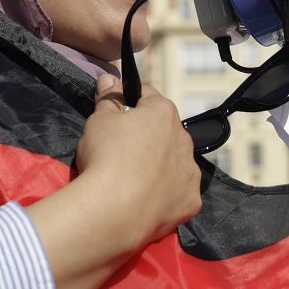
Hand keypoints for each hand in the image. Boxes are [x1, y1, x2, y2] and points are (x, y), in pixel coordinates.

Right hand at [72, 77, 202, 252]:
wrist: (115, 209)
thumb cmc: (106, 157)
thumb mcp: (98, 120)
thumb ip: (107, 98)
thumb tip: (109, 78)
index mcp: (163, 113)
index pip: (147, 97)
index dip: (129, 103)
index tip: (115, 114)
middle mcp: (184, 139)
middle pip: (164, 131)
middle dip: (147, 137)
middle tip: (120, 152)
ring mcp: (190, 172)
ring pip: (174, 163)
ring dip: (159, 166)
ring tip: (132, 180)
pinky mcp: (191, 201)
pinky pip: (178, 193)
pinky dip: (165, 195)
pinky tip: (146, 200)